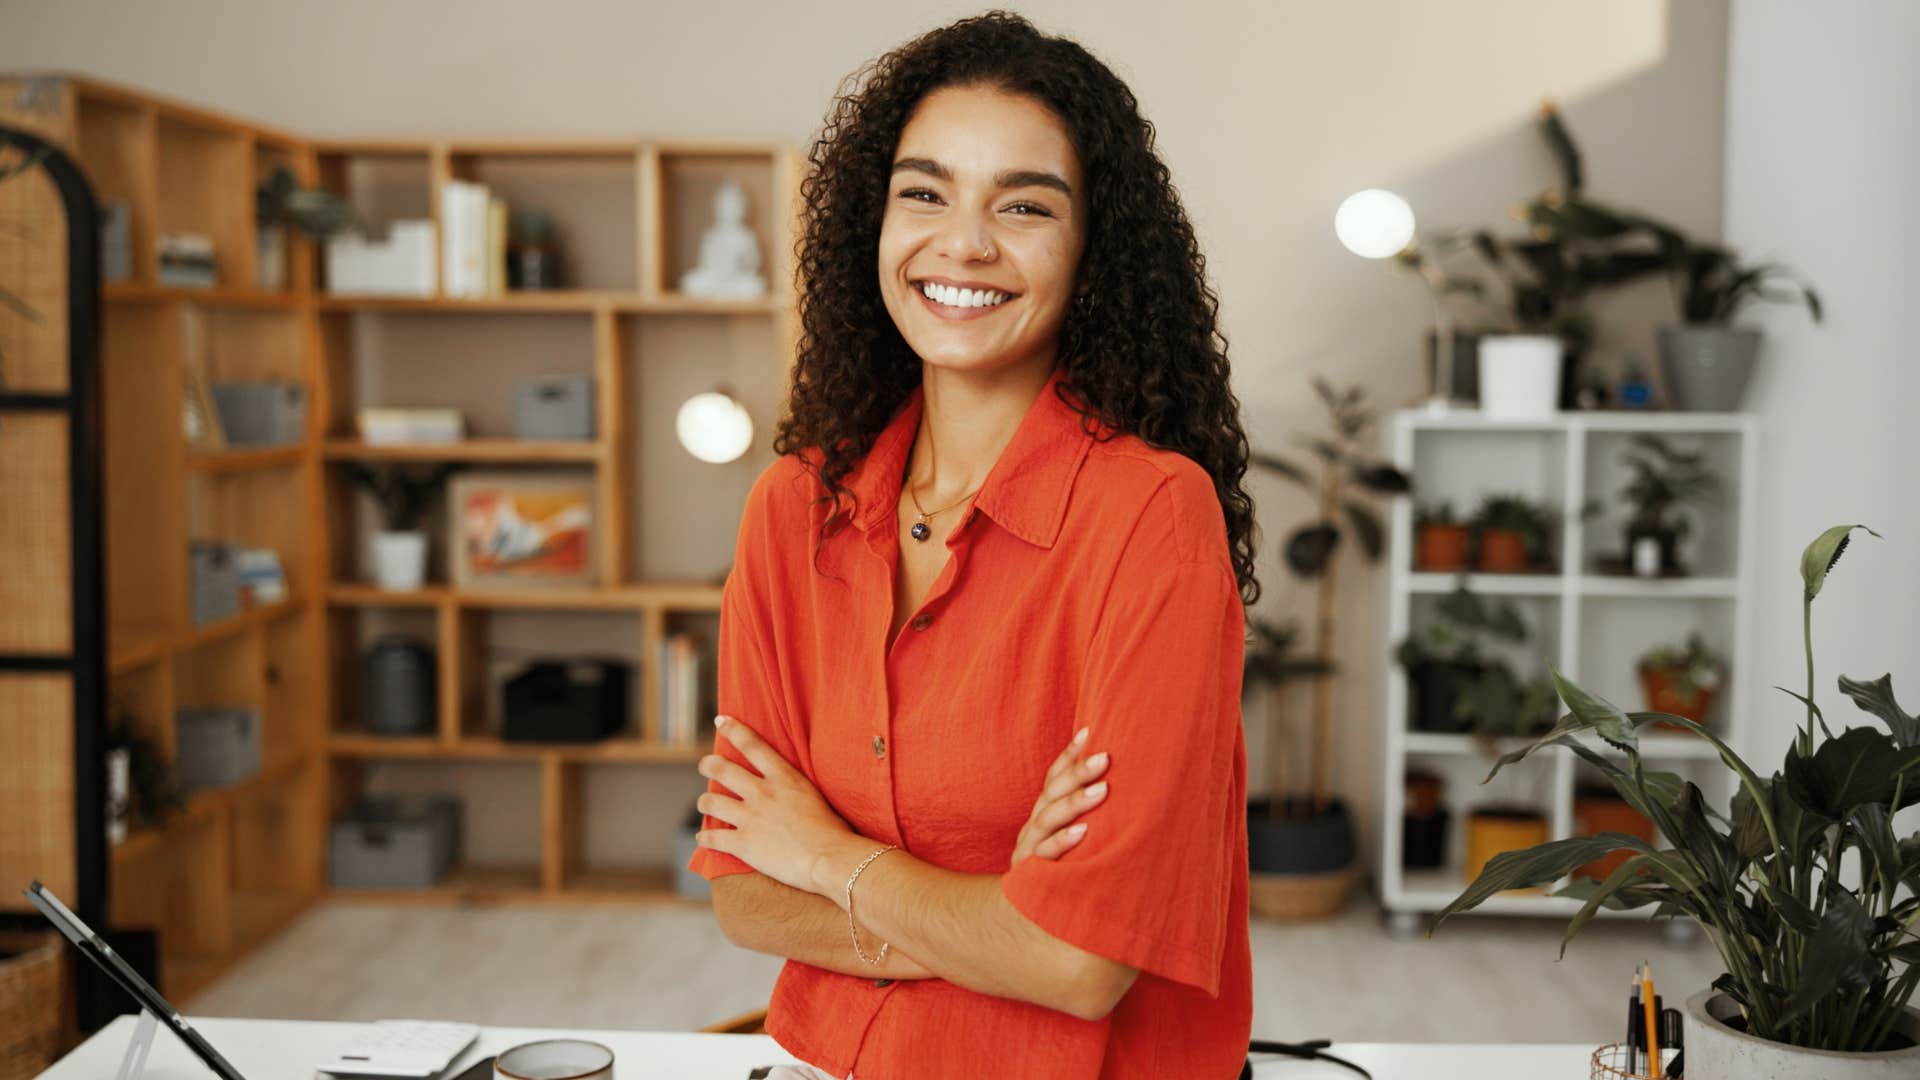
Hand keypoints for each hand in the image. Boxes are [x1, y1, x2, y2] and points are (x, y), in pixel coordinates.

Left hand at [695, 714, 855, 895]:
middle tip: (705, 765)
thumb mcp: (815, 795)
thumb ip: (794, 787)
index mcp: (783, 777)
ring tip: (706, 803)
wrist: (829, 858)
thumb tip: (787, 786)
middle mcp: (762, 793)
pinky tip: (703, 839)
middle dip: (708, 765)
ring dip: (704, 802)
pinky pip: (713, 838)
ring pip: (711, 802)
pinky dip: (705, 839)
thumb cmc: (833, 830)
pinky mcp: (743, 844)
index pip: (752, 745)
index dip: (733, 730)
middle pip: (722, 769)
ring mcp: (750, 818)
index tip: (720, 721)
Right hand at [1009, 726, 1108, 869]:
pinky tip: (1083, 832)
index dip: (1069, 755)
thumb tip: (1118, 779)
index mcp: (1043, 813)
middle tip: (1105, 758)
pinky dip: (1063, 842)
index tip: (1090, 731)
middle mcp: (1033, 827)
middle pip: (1050, 792)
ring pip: (1046, 819)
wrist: (1034, 921)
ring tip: (1101, 790)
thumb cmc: (1066, 872)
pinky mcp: (1030, 875)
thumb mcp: (1075, 838)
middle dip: (1077, 773)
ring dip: (1074, 803)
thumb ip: (1087, 814)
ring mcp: (1029, 850)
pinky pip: (1045, 856)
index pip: (1053, 777)